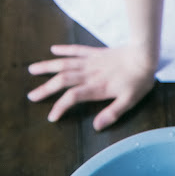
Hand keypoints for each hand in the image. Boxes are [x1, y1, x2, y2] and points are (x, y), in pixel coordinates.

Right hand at [27, 44, 155, 130]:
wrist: (144, 54)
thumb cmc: (138, 79)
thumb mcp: (129, 101)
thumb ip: (112, 113)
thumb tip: (96, 126)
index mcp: (96, 87)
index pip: (72, 97)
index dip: (60, 106)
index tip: (51, 116)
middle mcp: (89, 73)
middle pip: (63, 80)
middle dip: (46, 88)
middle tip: (30, 95)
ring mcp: (91, 61)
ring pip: (65, 63)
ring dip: (48, 66)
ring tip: (32, 69)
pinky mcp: (95, 51)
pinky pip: (76, 49)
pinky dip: (64, 49)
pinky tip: (53, 49)